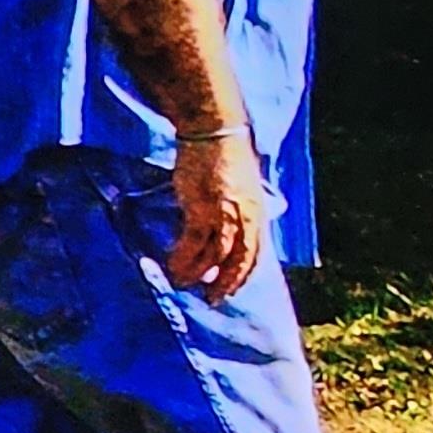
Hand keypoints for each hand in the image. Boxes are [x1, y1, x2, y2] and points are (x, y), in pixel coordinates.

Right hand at [167, 132, 270, 301]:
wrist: (215, 133)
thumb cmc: (229, 155)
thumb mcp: (246, 187)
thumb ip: (241, 210)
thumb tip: (232, 229)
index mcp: (258, 215)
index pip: (254, 256)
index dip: (241, 277)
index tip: (230, 291)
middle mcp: (245, 220)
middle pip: (236, 262)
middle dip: (223, 283)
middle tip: (210, 298)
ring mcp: (222, 217)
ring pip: (212, 257)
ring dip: (197, 274)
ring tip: (183, 284)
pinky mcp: (199, 210)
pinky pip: (192, 243)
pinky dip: (183, 258)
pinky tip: (173, 265)